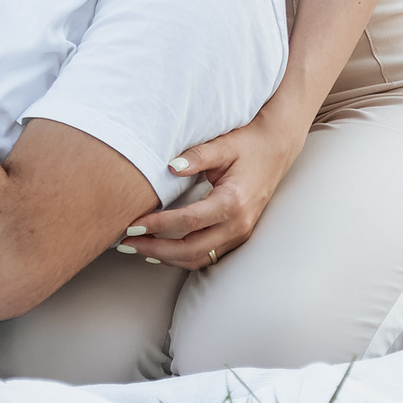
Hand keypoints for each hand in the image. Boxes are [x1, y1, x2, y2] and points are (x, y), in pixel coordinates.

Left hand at [116, 114, 303, 270]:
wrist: (276, 149)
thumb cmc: (249, 144)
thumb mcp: (223, 144)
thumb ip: (196, 156)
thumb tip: (170, 167)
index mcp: (233, 202)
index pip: (189, 221)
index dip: (158, 225)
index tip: (133, 224)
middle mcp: (238, 224)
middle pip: (192, 249)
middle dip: (156, 249)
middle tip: (126, 242)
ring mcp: (240, 234)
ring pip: (199, 258)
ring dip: (166, 257)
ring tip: (137, 248)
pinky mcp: (237, 236)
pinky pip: (207, 255)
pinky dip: (181, 257)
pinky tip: (160, 251)